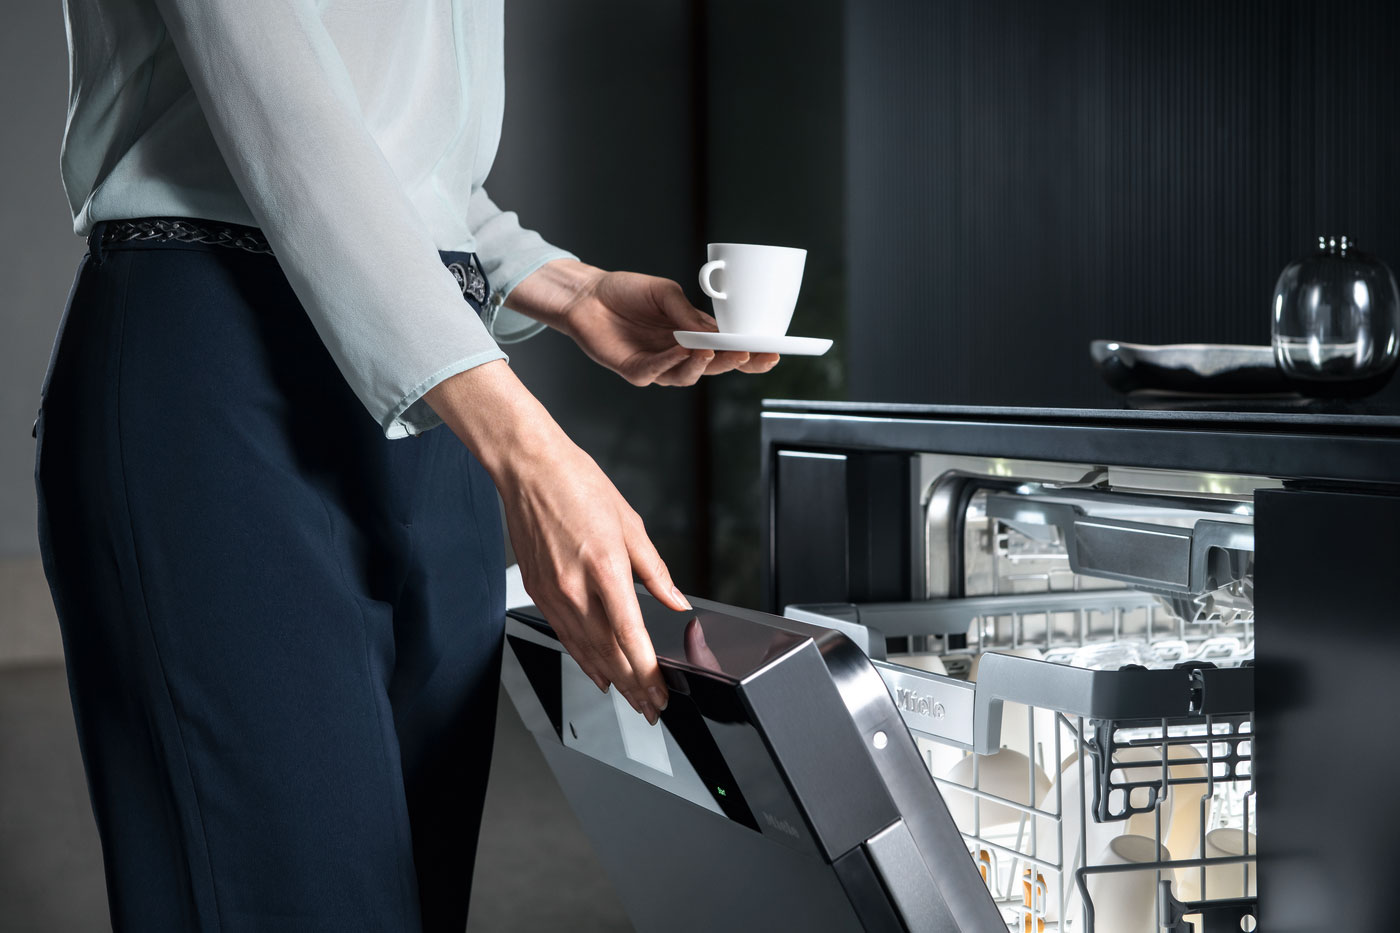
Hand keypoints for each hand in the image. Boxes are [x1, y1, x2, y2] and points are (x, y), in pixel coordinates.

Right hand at [424, 360, 684, 723]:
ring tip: (631, 700)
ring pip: (584, 651)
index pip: (630, 637)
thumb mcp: (631, 524)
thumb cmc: (579, 486)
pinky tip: (597, 673)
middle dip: (633, 687)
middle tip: (652, 709)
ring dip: (611, 680)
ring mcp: (553, 593)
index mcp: (605, 568)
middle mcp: (576, 588)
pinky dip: (583, 659)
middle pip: (608, 654)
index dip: (647, 673)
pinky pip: (564, 636)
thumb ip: (656, 572)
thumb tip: (676, 602)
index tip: (661, 692)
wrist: (530, 469)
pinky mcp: (538, 592)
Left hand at [508, 260, 779, 384]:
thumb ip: (686, 313)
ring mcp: (658, 366)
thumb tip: (712, 329)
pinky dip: (670, 363)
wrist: (587, 295)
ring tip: (712, 351)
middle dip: (734, 362)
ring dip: (702, 366)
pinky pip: (656, 373)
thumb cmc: (627, 292)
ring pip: (687, 376)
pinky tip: (682, 351)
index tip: (773, 351)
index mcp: (694, 336)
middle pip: (714, 368)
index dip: (751, 354)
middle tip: (749, 353)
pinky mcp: (634, 371)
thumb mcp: (665, 294)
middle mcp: (679, 355)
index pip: (728, 350)